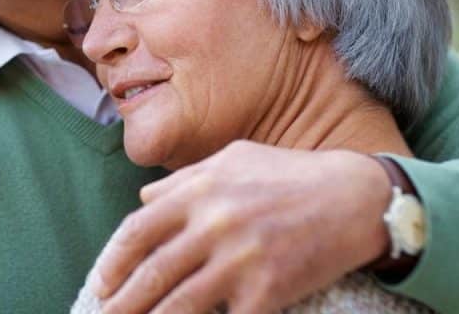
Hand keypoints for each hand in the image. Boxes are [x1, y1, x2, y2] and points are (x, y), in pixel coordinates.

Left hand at [91, 141, 392, 313]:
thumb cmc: (291, 175)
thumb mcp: (233, 159)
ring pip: (179, 306)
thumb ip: (184, 179)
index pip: (138, 230)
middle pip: (152, 274)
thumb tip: (143, 199)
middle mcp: (214, 224)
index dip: (114, 262)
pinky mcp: (268, 290)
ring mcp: (240, 259)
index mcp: (200, 191)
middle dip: (121, 304)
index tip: (102, 283)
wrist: (356, 198)